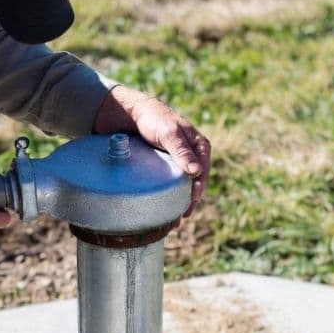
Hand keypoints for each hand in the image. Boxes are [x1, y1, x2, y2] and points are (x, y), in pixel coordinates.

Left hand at [93, 85, 211, 217]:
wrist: (129, 112)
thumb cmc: (153, 118)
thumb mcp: (169, 133)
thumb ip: (182, 151)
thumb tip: (197, 173)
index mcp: (199, 146)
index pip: (203, 172)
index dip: (199, 188)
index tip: (190, 202)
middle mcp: (190, 156)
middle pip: (194, 183)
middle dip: (189, 201)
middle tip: (181, 217)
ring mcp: (175, 163)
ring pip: (181, 186)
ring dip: (178, 202)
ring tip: (172, 220)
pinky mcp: (162, 167)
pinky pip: (167, 184)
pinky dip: (166, 196)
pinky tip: (162, 209)